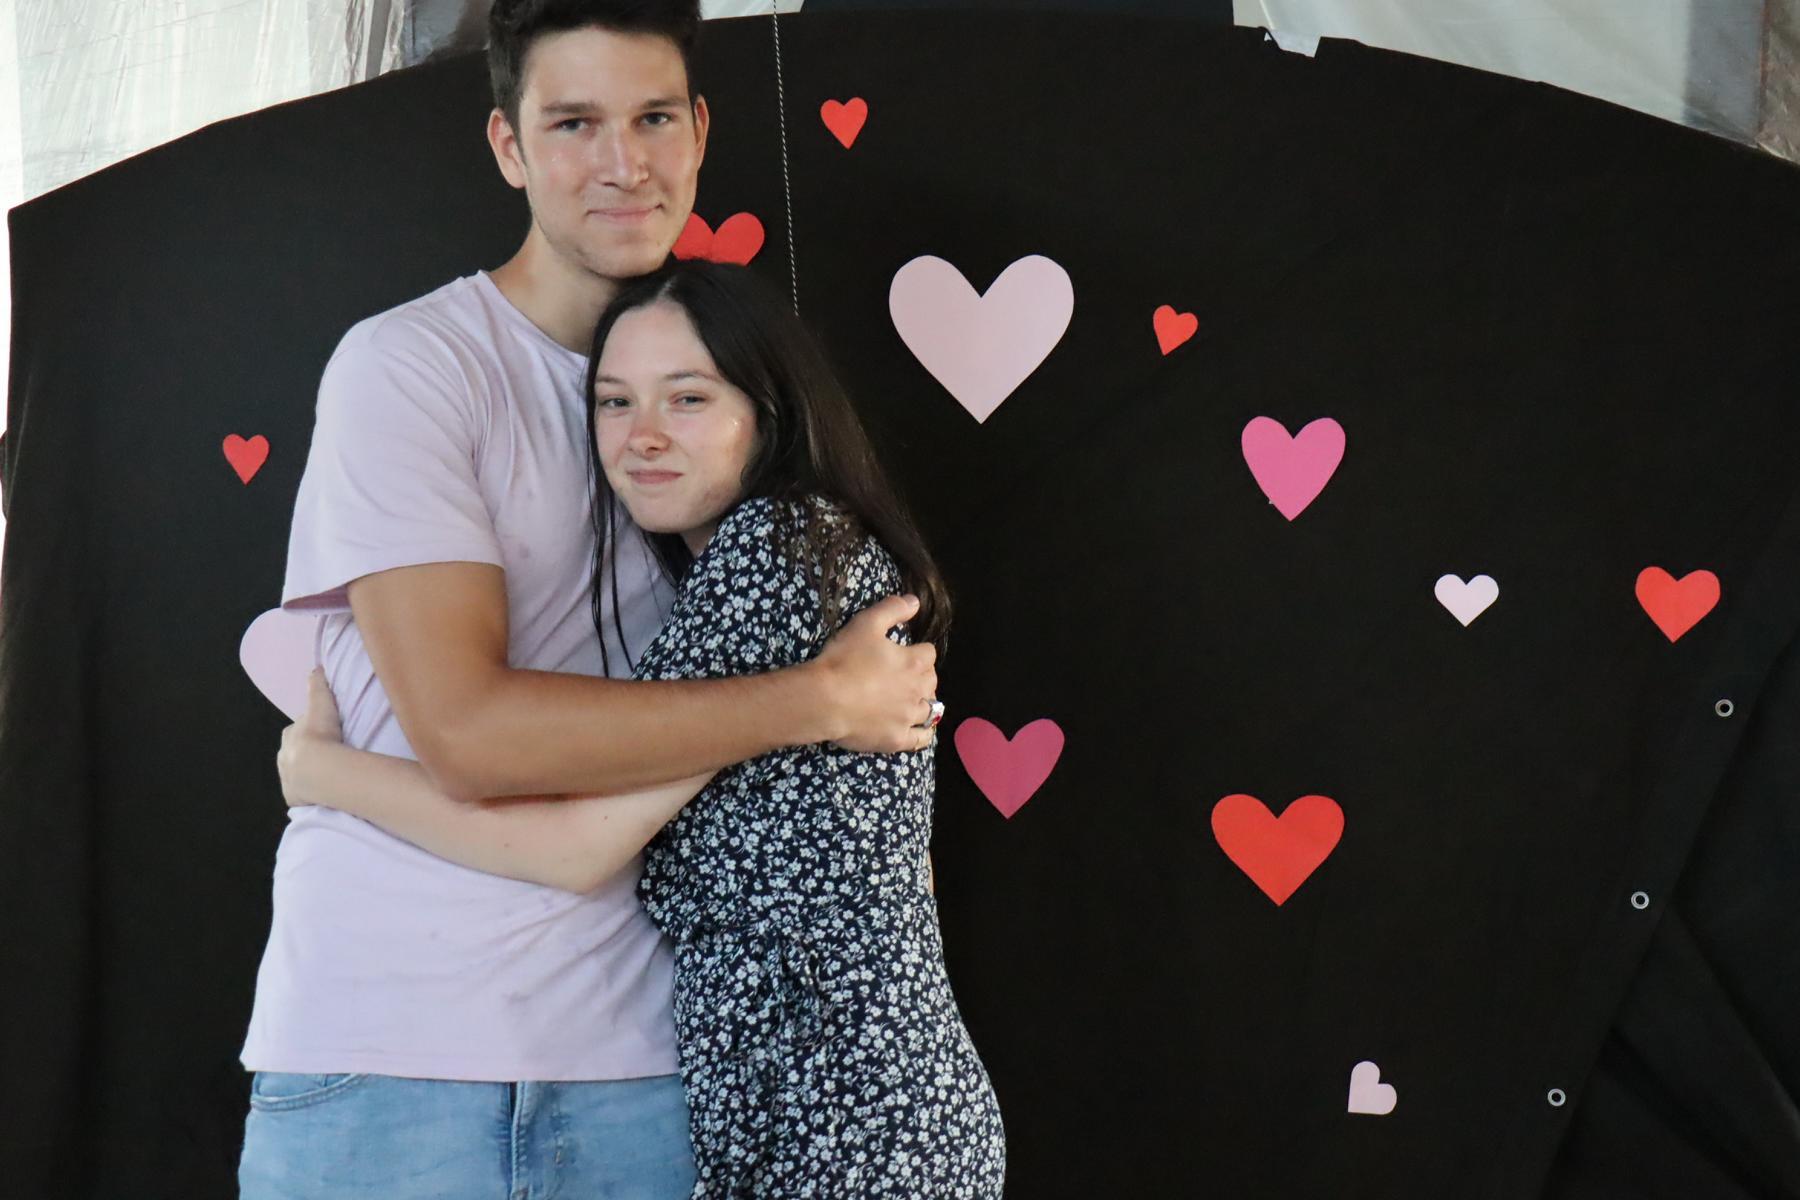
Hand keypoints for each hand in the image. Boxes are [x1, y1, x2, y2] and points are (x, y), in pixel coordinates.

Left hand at [277, 668, 345, 807]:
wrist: (316, 768)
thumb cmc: (319, 734)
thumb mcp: (321, 704)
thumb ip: (318, 686)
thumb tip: (316, 668)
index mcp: (289, 736)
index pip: (297, 731)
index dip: (308, 731)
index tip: (321, 733)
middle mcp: (284, 757)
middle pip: (294, 753)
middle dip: (305, 753)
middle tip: (326, 755)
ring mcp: (287, 778)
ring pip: (295, 773)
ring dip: (306, 773)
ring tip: (325, 774)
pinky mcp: (293, 796)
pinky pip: (300, 792)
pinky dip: (308, 791)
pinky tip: (321, 791)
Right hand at [810, 594, 940, 753]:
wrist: (824, 699)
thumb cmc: (843, 659)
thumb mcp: (866, 623)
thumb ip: (892, 609)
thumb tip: (916, 601)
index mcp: (912, 662)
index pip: (929, 653)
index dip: (919, 651)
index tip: (908, 653)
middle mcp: (917, 690)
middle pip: (932, 681)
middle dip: (923, 676)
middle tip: (906, 675)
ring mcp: (908, 717)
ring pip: (931, 710)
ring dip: (925, 702)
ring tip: (913, 701)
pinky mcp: (897, 739)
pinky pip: (921, 739)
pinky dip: (924, 733)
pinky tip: (920, 729)